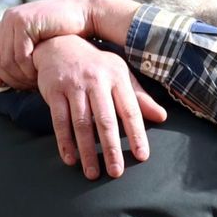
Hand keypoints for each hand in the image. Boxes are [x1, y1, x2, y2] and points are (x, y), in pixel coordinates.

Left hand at [0, 0, 100, 88]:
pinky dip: (28, 68)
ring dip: (21, 75)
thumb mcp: (40, 44)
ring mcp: (14, 19)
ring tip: (35, 81)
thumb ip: (22, 53)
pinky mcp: (25, 23)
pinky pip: (20, 54)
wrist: (85, 15)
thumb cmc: (68, 33)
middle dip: (10, 77)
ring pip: (7, 59)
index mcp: (7, 22)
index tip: (2, 82)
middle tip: (26, 86)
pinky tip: (40, 72)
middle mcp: (7, 19)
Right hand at [35, 36, 167, 178]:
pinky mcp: (53, 90)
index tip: (142, 156)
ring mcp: (74, 86)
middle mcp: (96, 81)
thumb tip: (162, 116)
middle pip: (105, 121)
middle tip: (116, 173)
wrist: (59, 43)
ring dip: (87, 151)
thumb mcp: (121, 75)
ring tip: (92, 173)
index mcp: (117, 79)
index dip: (137, 134)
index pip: (131, 111)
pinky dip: (64, 141)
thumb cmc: (97, 66)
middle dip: (111, 149)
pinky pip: (59, 120)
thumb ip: (140, 97)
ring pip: (81, 123)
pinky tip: (70, 159)